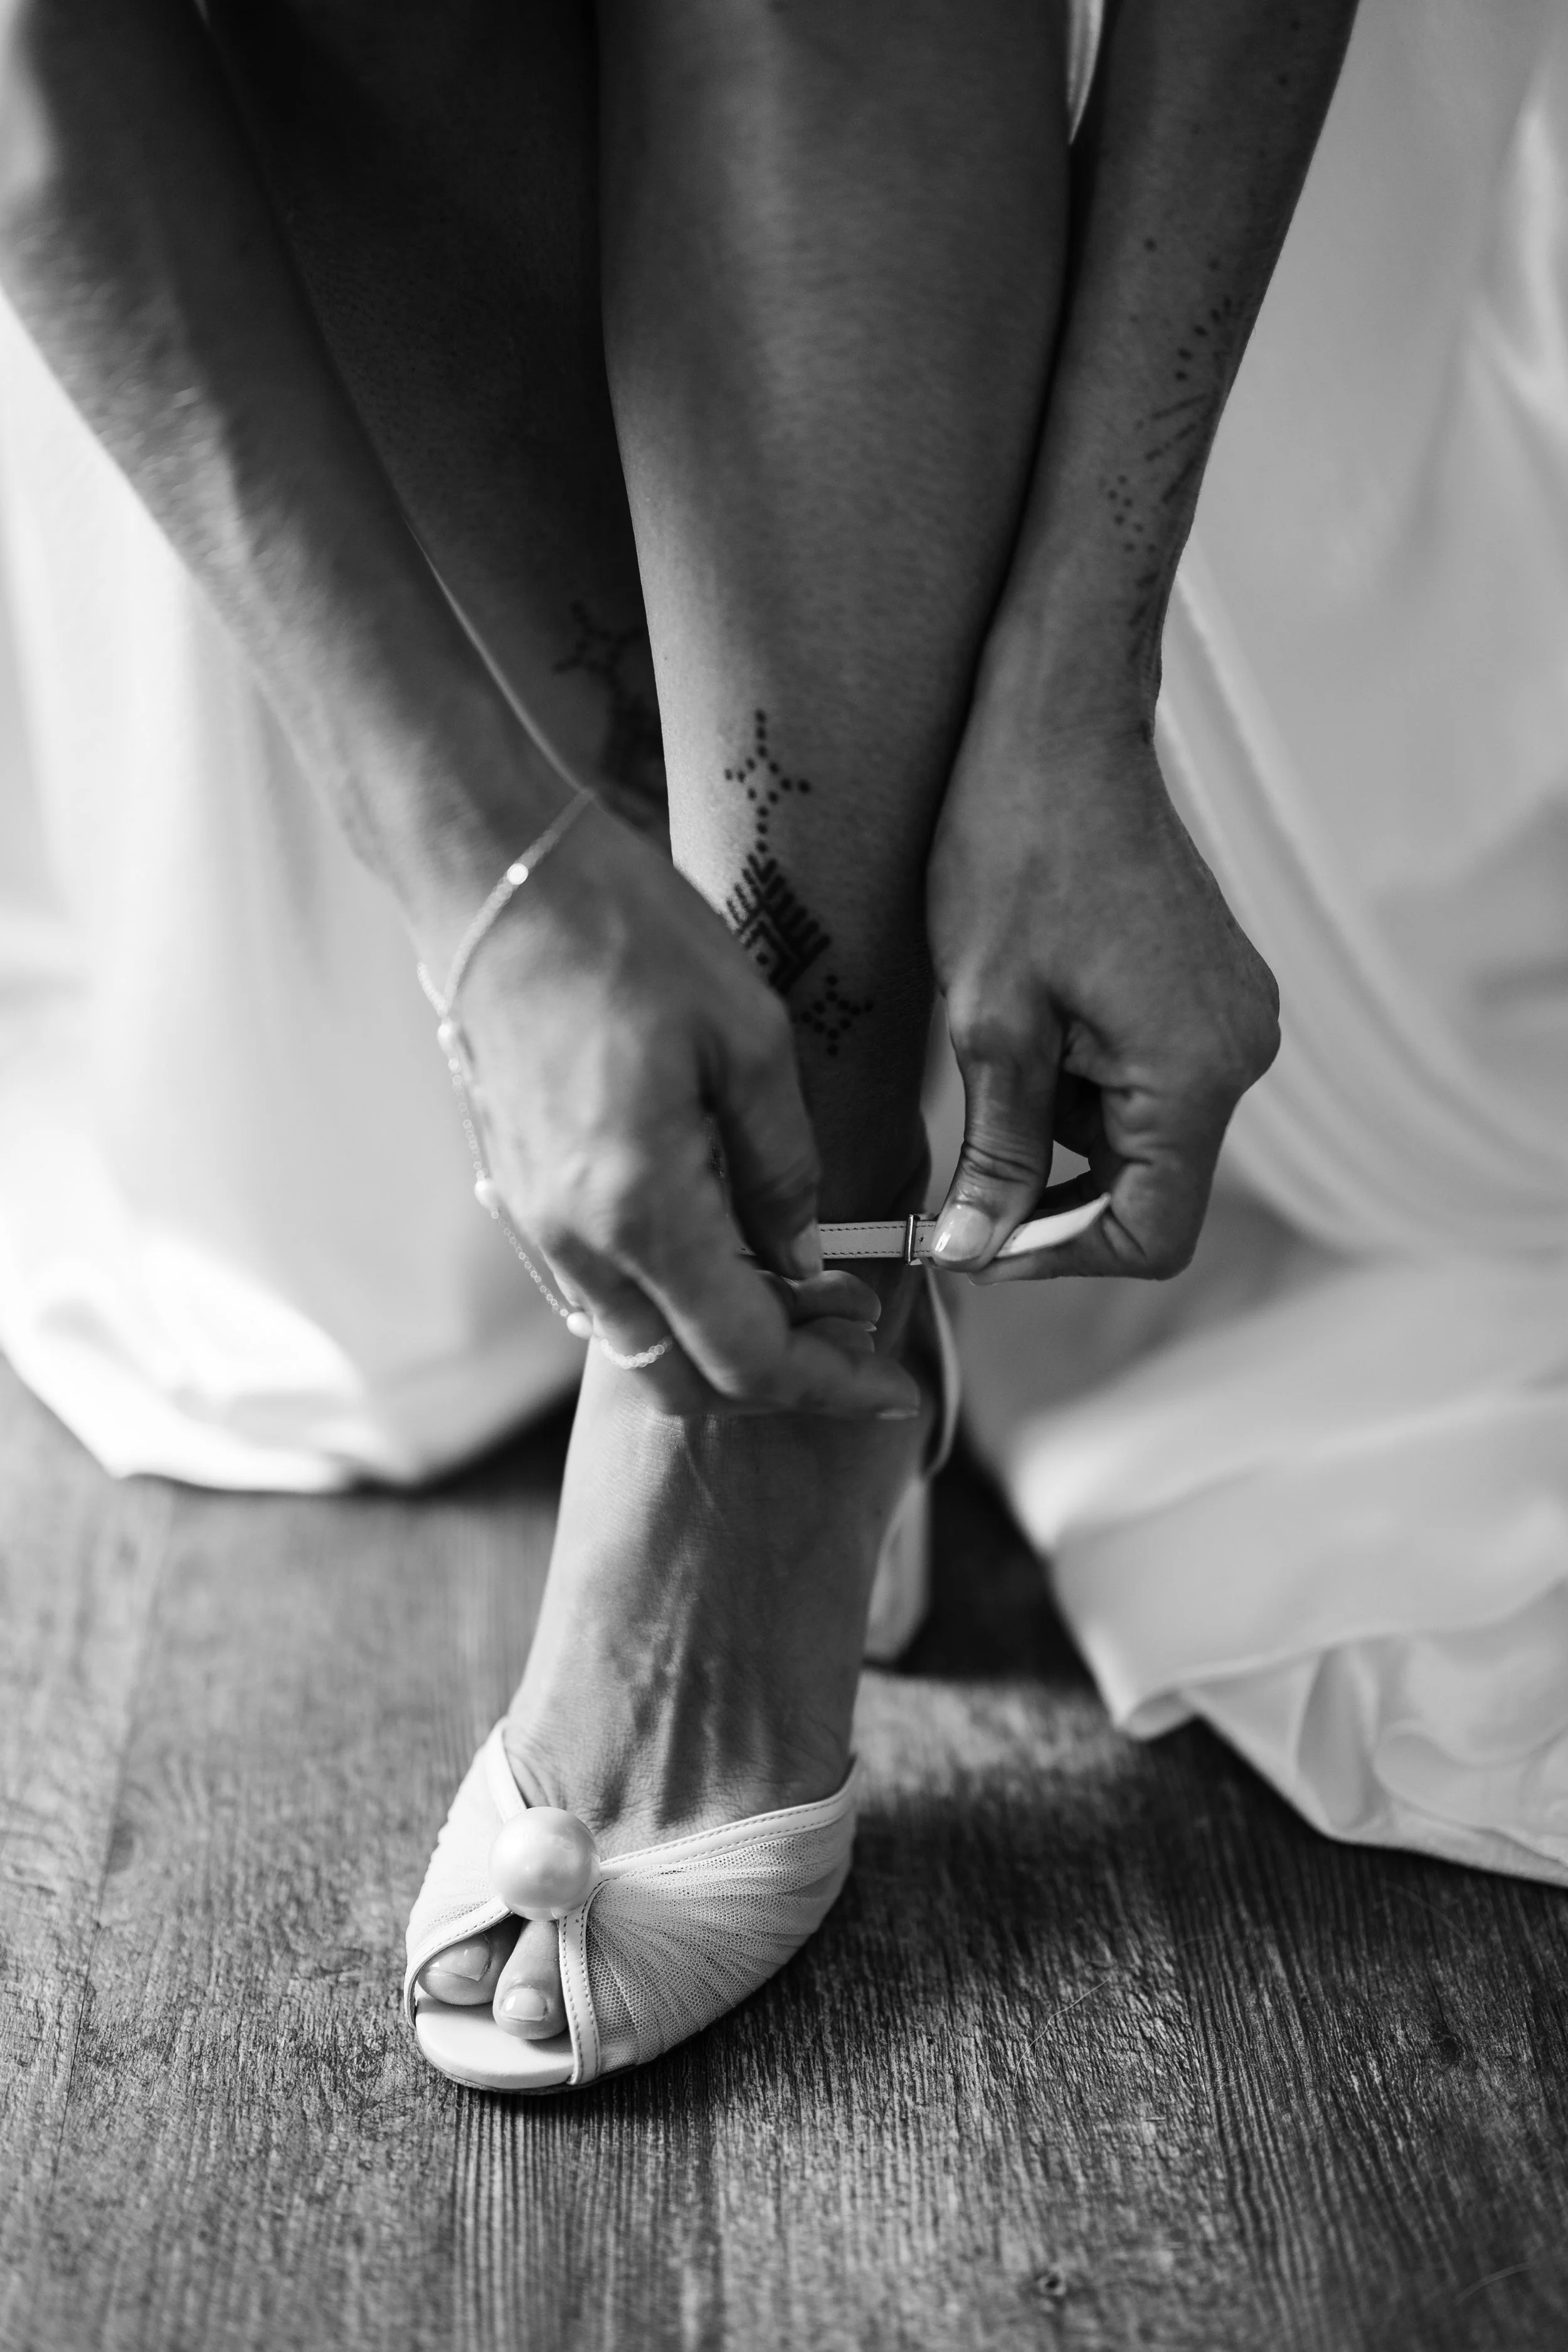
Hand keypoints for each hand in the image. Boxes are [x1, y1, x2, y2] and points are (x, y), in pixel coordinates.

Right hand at [444, 800, 918, 1415]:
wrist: (497, 881)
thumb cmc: (631, 937)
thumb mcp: (752, 1040)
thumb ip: (784, 1166)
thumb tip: (803, 1256)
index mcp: (640, 1210)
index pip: (748, 1357)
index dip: (832, 1384)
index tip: (896, 1385)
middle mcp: (576, 1242)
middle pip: (686, 1382)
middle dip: (780, 1376)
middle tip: (855, 1323)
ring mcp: (536, 1226)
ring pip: (640, 1344)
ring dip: (725, 1340)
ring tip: (805, 1283)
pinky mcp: (519, 1198)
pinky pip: (602, 1293)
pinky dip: (673, 1300)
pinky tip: (729, 1245)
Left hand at [926, 705, 1278, 1282]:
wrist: (1059, 727)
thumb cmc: (1015, 852)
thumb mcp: (988, 1019)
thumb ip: (995, 1151)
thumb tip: (974, 1252)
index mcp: (1197, 1070)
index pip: (1153, 1236)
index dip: (1057, 1256)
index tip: (976, 1241)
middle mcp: (1241, 1053)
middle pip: (1150, 1190)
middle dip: (1051, 1187)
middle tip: (961, 1160)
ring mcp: (1233, 1018)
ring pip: (1141, 1135)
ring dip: (1060, 1123)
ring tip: (999, 1043)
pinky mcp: (1212, 990)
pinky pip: (1149, 1079)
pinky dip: (1081, 1079)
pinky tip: (1033, 1016)